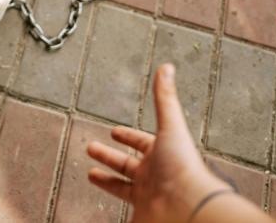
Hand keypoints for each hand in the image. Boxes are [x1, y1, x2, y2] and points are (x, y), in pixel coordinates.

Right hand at [87, 64, 229, 222]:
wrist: (186, 205)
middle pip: (127, 164)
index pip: (141, 142)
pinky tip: (98, 203)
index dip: (127, 136)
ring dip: (106, 180)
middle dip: (108, 156)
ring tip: (89, 173)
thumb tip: (167, 67)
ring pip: (121, 187)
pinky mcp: (140, 214)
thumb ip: (164, 98)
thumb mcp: (170, 126)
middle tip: (91, 148)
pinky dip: (108, 204)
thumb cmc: (182, 167)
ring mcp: (147, 197)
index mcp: (161, 154)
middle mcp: (154, 175)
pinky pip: (120, 207)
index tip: (114, 131)